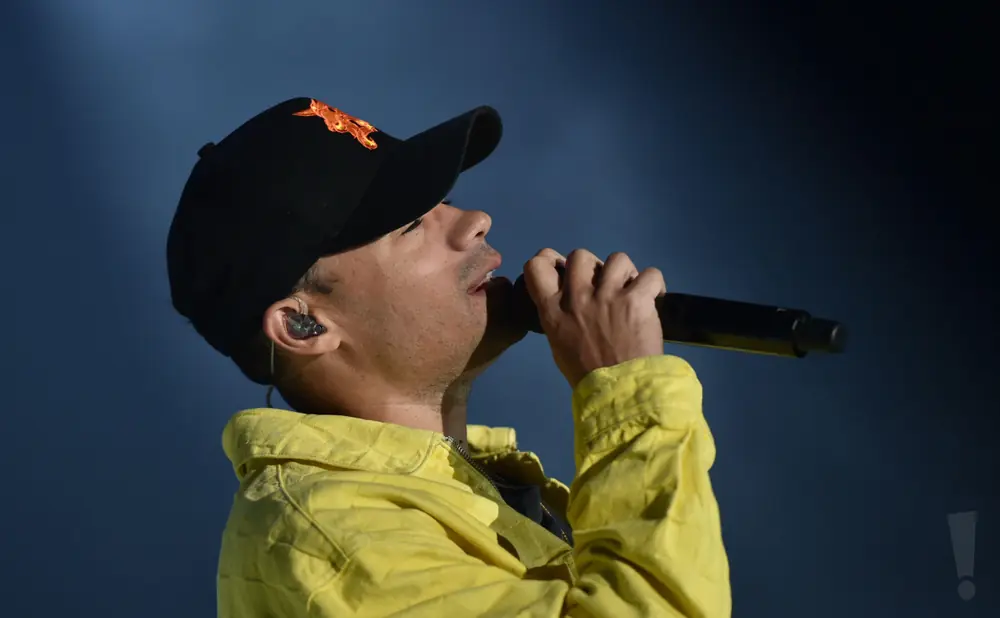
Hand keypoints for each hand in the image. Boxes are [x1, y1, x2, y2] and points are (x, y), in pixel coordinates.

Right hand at [522, 248, 665, 388]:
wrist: (619, 393)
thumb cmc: (587, 375)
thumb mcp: (560, 345)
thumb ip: (560, 318)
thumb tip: (570, 302)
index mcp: (553, 310)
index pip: (536, 266)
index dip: (551, 260)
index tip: (565, 269)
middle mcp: (577, 297)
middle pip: (580, 255)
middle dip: (595, 266)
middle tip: (606, 285)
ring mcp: (607, 296)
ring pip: (617, 258)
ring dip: (627, 273)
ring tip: (633, 292)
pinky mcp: (635, 300)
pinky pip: (650, 274)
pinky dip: (655, 285)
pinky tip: (654, 299)